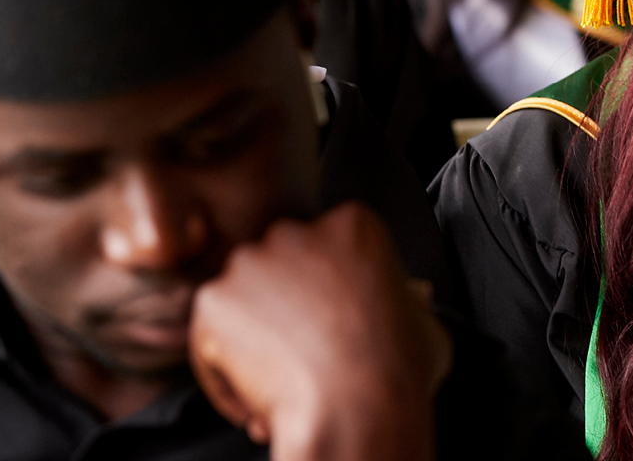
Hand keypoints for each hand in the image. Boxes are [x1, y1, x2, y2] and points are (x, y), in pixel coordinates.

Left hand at [189, 202, 451, 460]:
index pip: (330, 245)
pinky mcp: (212, 300)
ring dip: (255, 336)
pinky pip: (210, 337)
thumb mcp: (423, 318)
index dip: (332, 289)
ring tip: (281, 381)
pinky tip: (258, 397)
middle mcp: (297, 231)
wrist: (357, 407)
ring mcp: (249, 263)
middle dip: (288, 304)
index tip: (336, 319)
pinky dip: (225, 371)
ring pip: (243, 298)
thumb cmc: (396, 369)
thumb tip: (405, 308)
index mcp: (354, 225)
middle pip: (283, 264)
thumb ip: (402, 300)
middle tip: (306, 349)